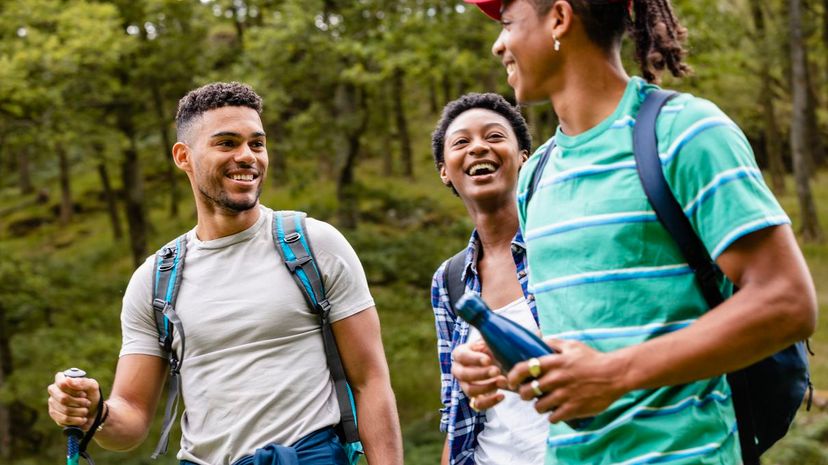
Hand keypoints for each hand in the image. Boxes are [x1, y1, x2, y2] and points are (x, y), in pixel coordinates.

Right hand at [47, 372, 100, 430]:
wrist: (94, 411)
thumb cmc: (91, 395)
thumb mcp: (92, 386)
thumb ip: (82, 382)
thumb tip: (67, 380)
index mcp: (62, 380)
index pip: (61, 382)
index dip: (74, 390)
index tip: (84, 393)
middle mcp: (54, 391)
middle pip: (63, 398)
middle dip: (79, 402)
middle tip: (87, 402)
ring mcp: (52, 403)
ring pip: (65, 410)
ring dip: (80, 411)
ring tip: (85, 410)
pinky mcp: (54, 415)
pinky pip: (64, 419)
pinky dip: (76, 420)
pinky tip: (82, 419)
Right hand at [451, 340, 507, 409]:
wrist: (502, 363)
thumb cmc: (494, 349)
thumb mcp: (490, 340)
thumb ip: (485, 334)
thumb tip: (479, 330)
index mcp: (460, 354)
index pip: (461, 356)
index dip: (474, 359)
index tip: (488, 359)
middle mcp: (459, 370)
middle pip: (464, 375)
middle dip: (481, 374)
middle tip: (497, 371)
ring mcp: (465, 385)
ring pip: (469, 390)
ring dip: (487, 387)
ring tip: (503, 381)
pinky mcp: (475, 398)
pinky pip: (477, 405)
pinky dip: (490, 402)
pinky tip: (502, 395)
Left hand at [508, 338, 629, 422]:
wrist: (615, 374)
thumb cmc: (593, 359)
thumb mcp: (572, 346)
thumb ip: (553, 344)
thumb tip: (538, 339)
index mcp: (554, 362)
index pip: (524, 369)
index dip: (513, 376)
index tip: (511, 381)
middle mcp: (556, 379)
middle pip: (527, 391)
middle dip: (526, 394)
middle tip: (530, 393)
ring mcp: (564, 395)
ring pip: (539, 406)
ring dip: (540, 406)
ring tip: (545, 403)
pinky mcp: (573, 408)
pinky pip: (553, 417)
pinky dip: (553, 416)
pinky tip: (557, 411)